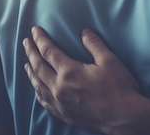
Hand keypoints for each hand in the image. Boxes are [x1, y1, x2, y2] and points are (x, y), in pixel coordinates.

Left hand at [23, 27, 140, 134]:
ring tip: (26, 64)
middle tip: (25, 42)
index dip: (40, 39)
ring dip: (31, 72)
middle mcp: (60, 88)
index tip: (34, 30)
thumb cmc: (119, 88)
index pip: (48, 51)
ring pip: (38, 85)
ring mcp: (60, 103)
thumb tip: (84, 32)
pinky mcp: (64, 115)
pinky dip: (37, 92)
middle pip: (39, 67)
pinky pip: (44, 102)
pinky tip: (37, 89)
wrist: (123, 118)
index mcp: (69, 72)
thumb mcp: (109, 60)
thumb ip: (94, 44)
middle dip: (31, 53)